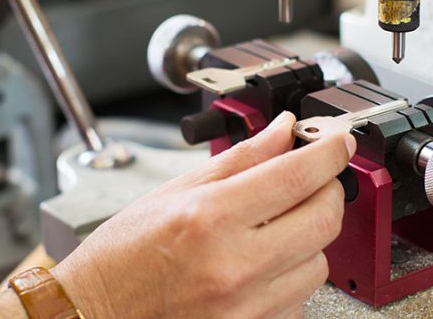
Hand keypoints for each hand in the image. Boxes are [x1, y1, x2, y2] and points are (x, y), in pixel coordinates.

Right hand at [53, 112, 356, 318]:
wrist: (94, 314)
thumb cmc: (122, 257)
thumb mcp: (175, 191)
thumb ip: (240, 159)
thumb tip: (284, 131)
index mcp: (211, 218)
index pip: (297, 175)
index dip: (329, 151)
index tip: (338, 141)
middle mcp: (234, 265)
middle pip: (324, 219)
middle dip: (327, 191)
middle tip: (312, 179)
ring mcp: (247, 306)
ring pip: (318, 262)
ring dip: (308, 238)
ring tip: (274, 228)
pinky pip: (298, 298)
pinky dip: (291, 276)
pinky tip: (261, 265)